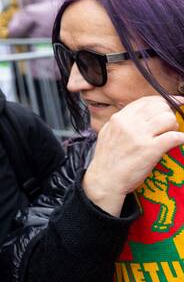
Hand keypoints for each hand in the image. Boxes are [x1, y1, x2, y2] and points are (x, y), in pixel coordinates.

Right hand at [83, 95, 183, 216]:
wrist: (105, 179)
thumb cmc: (107, 159)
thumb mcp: (108, 133)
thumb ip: (123, 122)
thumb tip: (140, 116)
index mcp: (119, 118)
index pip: (146, 101)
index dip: (162, 102)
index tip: (171, 105)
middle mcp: (129, 123)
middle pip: (159, 106)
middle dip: (168, 114)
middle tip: (168, 127)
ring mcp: (140, 136)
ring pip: (168, 118)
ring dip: (174, 126)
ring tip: (171, 135)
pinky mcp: (150, 150)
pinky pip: (174, 137)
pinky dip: (180, 139)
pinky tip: (178, 142)